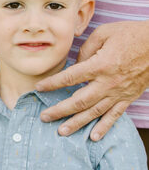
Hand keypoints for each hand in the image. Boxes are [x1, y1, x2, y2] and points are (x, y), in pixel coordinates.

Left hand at [37, 20, 148, 139]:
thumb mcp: (104, 33)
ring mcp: (119, 92)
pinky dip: (104, 127)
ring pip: (94, 112)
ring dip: (77, 123)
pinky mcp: (129, 97)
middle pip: (79, 101)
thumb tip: (75, 65)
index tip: (39, 88)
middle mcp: (108, 82)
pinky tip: (93, 137)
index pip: (70, 78)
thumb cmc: (130, 34)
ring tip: (62, 131)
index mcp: (100, 64)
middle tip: (44, 117)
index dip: (52, 83)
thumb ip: (85, 50)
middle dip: (60, 110)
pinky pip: (115, 115)